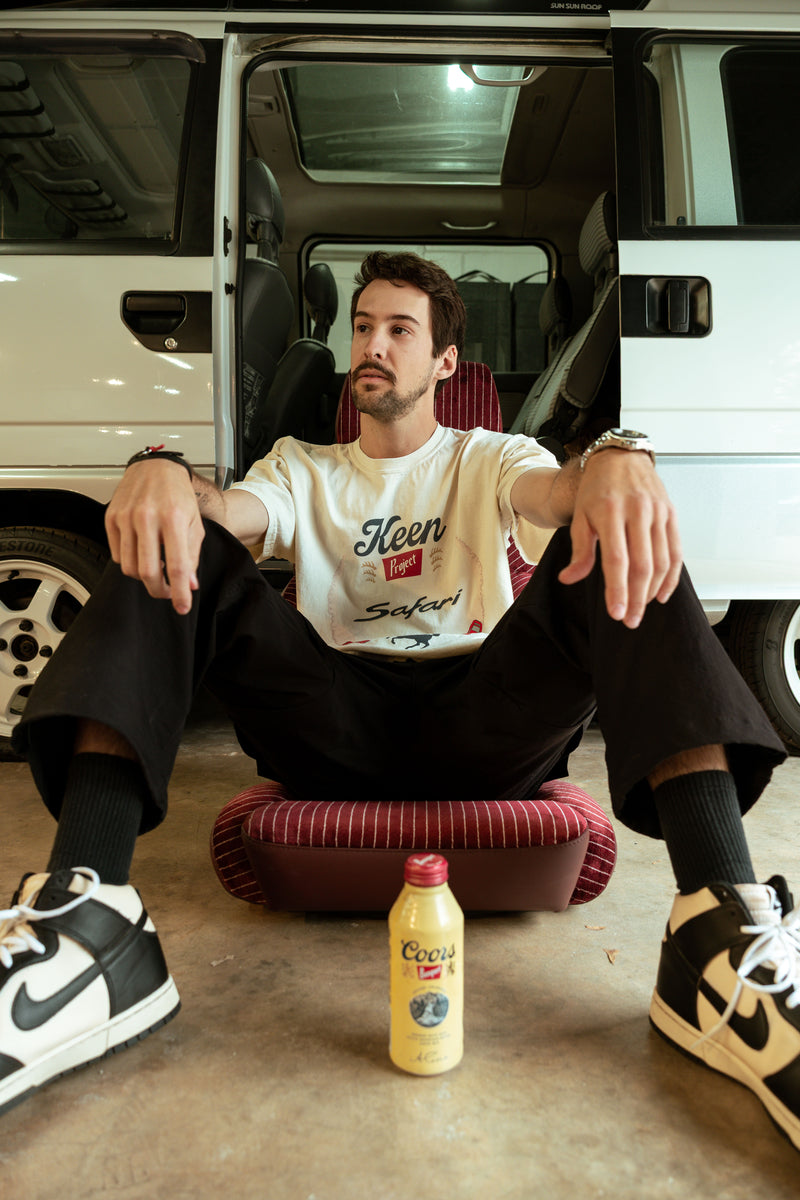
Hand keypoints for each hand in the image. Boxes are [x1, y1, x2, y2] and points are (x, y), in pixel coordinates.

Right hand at [105, 460, 204, 614]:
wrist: (155, 467)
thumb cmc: (177, 494)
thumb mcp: (194, 523)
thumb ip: (192, 555)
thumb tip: (190, 584)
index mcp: (173, 518)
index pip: (176, 566)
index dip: (180, 592)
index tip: (182, 606)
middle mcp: (146, 517)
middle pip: (147, 572)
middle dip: (159, 591)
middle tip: (167, 593)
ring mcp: (125, 517)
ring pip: (130, 567)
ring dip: (144, 577)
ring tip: (156, 569)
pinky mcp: (111, 518)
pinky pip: (118, 555)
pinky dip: (130, 562)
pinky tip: (142, 553)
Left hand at [558, 449, 682, 628]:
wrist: (621, 456)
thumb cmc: (597, 488)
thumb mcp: (580, 516)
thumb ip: (580, 550)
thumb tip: (570, 579)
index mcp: (610, 511)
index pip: (616, 559)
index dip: (617, 590)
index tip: (616, 613)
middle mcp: (637, 511)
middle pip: (642, 565)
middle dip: (636, 598)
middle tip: (631, 620)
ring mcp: (657, 512)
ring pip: (661, 561)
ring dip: (652, 590)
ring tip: (640, 607)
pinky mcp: (670, 513)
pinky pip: (675, 551)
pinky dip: (671, 576)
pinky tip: (661, 593)